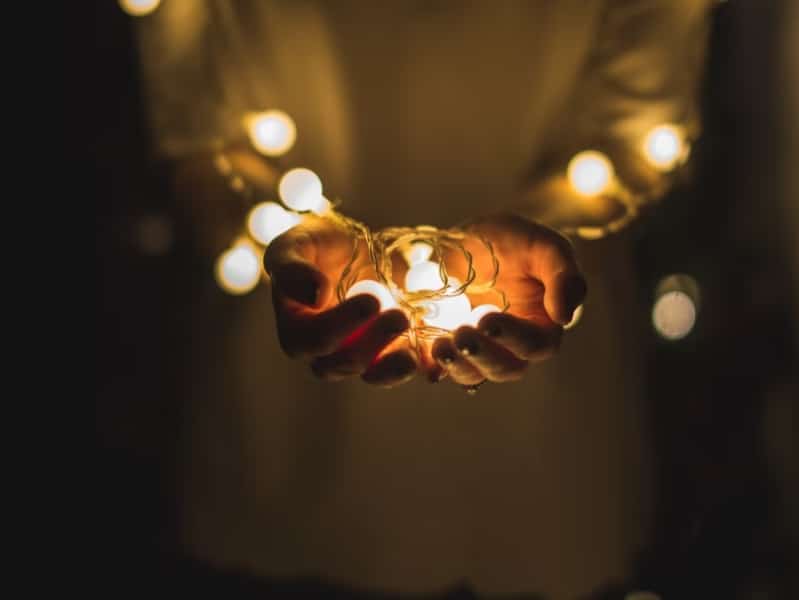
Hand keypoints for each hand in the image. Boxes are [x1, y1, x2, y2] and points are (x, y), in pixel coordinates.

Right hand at [264, 215, 417, 385]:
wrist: (358, 247)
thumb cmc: (319, 245)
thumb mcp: (297, 243)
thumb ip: (292, 267)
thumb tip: (314, 295)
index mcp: (296, 327)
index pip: (309, 341)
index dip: (338, 327)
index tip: (371, 300)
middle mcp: (325, 350)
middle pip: (341, 364)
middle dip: (371, 344)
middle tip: (400, 316)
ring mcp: (359, 355)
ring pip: (372, 374)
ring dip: (394, 365)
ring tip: (414, 347)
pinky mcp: (390, 354)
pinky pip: (402, 369)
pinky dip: (420, 366)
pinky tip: (433, 359)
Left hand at [430, 214, 586, 386]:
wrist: (474, 238)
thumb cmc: (517, 242)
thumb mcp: (545, 247)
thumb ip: (563, 276)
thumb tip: (564, 317)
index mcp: (541, 327)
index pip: (536, 346)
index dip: (515, 338)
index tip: (489, 319)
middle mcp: (510, 347)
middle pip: (503, 368)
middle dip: (482, 356)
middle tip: (462, 336)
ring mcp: (476, 349)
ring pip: (470, 373)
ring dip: (455, 365)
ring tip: (439, 346)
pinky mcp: (445, 344)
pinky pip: (437, 365)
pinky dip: (428, 365)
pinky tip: (418, 356)